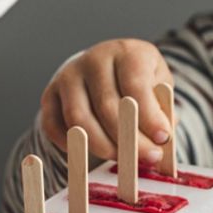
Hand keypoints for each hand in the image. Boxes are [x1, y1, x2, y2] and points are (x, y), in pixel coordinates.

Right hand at [41, 39, 173, 161]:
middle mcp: (93, 59)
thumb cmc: (136, 81)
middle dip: (129, 139)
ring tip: (123, 160)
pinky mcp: (49, 95)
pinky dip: (71, 146)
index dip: (149, 116)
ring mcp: (68, 76)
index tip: (162, 139)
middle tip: (147, 157)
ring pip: (79, 120)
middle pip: (107, 107)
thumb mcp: (158, 85)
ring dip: (103, 147)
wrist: (103, 68)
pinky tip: (90, 153)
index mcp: (125, 52)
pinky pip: (54, 127)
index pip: (135, 86)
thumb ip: (162, 110)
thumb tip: (162, 138)